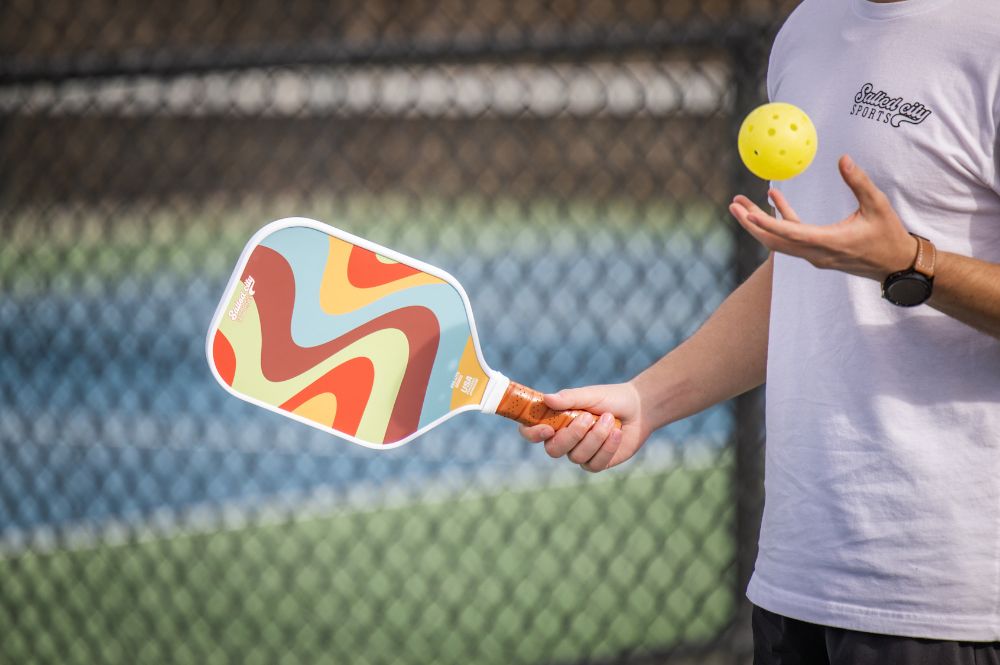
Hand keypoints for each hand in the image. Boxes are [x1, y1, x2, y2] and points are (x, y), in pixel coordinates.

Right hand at [518, 381, 649, 471]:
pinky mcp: (596, 463)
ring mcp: (579, 453)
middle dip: (572, 435)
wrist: (638, 409)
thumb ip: (568, 398)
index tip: (547, 429)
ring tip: (609, 419)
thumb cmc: (610, 399)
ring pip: (576, 456)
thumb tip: (547, 399)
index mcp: (555, 420)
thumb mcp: (589, 394)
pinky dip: (607, 447)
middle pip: (553, 449)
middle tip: (589, 417)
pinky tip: (617, 433)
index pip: (530, 432)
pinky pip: (594, 463)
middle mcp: (563, 439)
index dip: (532, 434)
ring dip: (595, 437)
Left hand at [728, 155, 917, 280]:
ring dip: (759, 223)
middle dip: (751, 224)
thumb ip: (858, 182)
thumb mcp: (878, 205)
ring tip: (740, 203)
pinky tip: (774, 197)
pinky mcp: (816, 252)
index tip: (749, 214)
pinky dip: (781, 218)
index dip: (768, 224)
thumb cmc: (889, 235)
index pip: (791, 234)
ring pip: (779, 240)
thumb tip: (842, 158)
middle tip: (733, 205)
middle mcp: (815, 252)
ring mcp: (814, 254)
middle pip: (774, 241)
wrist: (896, 266)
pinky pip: (792, 236)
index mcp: (829, 242)